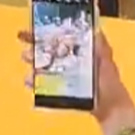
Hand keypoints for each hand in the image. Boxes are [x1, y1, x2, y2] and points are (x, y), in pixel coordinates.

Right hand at [18, 27, 134, 124]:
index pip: (56, 36)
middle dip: (33, 47)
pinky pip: (42, 85)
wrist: (110, 107)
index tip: (28, 29)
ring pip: (42, 67)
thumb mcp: (106, 58)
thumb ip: (100, 44)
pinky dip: (34, 82)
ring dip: (32, 63)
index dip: (42, 32)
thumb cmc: (109, 81)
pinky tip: (29, 81)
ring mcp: (62, 76)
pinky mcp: (58, 91)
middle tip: (25, 47)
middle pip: (45, 50)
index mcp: (76, 50)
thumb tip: (93, 26)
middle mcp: (67, 61)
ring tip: (27, 62)